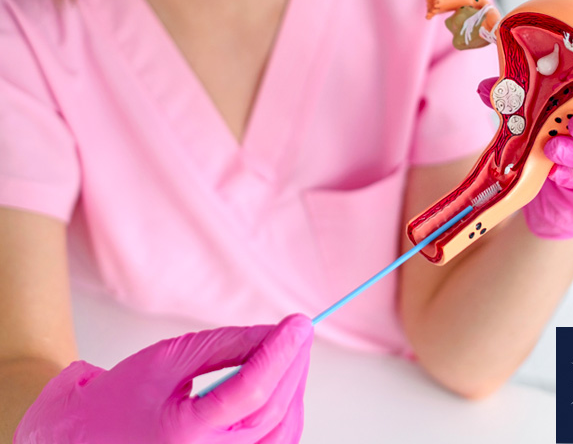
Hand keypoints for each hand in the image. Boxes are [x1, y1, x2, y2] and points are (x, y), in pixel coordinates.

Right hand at [14, 314, 312, 443]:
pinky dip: (285, 409)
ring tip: (293, 351)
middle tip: (301, 330)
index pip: (250, 393)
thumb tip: (276, 332)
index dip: (279, 353)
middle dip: (292, 365)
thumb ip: (225, 345)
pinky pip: (273, 443)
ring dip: (294, 387)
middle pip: (271, 412)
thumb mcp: (170, 357)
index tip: (299, 323)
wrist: (88, 438)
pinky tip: (282, 381)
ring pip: (281, 432)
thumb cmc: (122, 396)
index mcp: (182, 436)